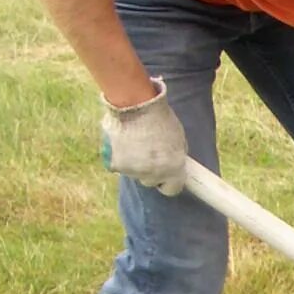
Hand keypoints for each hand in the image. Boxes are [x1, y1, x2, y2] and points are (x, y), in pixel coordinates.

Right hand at [99, 78, 186, 195]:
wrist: (135, 104)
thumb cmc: (159, 117)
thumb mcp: (178, 139)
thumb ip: (175, 156)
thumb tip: (174, 165)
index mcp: (174, 169)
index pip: (172, 189)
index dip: (168, 182)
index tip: (165, 175)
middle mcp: (154, 174)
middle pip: (151, 181)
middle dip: (151, 171)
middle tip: (148, 153)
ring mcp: (134, 171)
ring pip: (134, 174)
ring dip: (135, 163)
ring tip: (134, 143)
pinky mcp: (116, 165)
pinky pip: (119, 166)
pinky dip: (120, 157)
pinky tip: (122, 143)